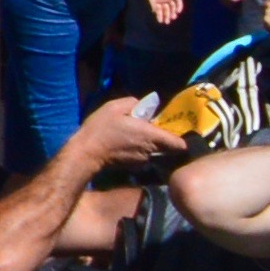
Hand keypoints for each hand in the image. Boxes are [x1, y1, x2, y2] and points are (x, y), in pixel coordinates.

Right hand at [73, 93, 187, 177]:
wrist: (87, 153)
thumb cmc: (101, 128)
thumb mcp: (114, 107)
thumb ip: (134, 103)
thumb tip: (144, 105)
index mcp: (151, 136)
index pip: (180, 144)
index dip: (182, 138)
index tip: (175, 130)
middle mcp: (152, 151)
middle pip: (169, 148)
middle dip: (165, 140)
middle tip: (153, 130)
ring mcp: (144, 161)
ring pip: (156, 152)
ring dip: (151, 145)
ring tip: (137, 137)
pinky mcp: (135, 167)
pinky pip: (145, 157)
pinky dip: (141, 151)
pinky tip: (127, 145)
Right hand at [142, 0, 181, 27]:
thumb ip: (152, 3)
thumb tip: (154, 12)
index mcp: (157, 0)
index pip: (159, 10)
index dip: (160, 15)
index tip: (160, 21)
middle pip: (167, 9)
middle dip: (167, 15)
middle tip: (167, 21)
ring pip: (173, 7)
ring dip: (173, 12)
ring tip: (173, 17)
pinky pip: (179, 1)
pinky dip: (179, 6)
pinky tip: (178, 11)